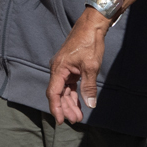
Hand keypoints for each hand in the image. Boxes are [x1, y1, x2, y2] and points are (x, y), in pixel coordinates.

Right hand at [47, 10, 109, 124]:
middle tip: (76, 120)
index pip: (54, 93)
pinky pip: (69, 85)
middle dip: (66, 108)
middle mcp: (58, 69)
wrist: (92, 25)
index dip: (56, 108)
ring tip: (78, 116)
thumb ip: (89, 87)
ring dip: (70, 103)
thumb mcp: (91, 66)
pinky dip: (74, 94)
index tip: (60, 121)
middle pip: (59, 94)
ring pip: (64, 90)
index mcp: (59, 69)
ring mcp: (64, 68)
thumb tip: (90, 104)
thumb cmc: (89, 43)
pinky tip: (79, 103)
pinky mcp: (70, 67)